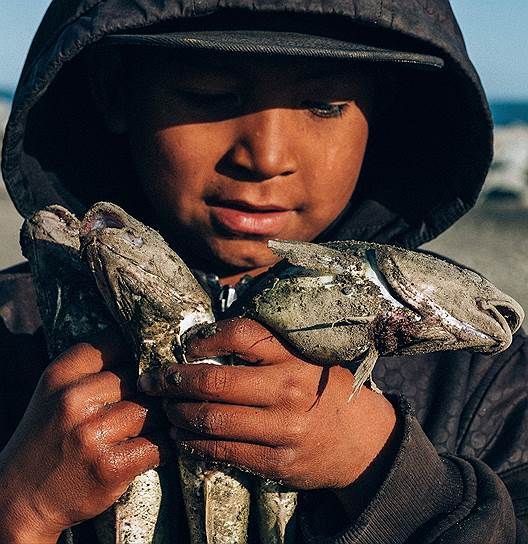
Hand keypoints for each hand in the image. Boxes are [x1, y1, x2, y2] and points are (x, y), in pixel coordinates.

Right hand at [0, 329, 169, 543]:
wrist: (18, 500)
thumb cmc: (47, 438)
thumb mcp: (56, 392)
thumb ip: (94, 369)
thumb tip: (148, 351)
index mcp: (60, 374)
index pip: (117, 343)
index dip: (137, 354)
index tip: (143, 365)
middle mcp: (74, 400)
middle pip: (140, 378)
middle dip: (150, 392)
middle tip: (149, 403)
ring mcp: (92, 434)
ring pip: (152, 410)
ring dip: (159, 420)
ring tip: (151, 427)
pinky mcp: (111, 466)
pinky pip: (159, 444)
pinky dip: (164, 446)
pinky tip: (154, 448)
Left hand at [139, 318, 397, 491]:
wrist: (362, 440)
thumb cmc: (326, 390)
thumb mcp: (307, 358)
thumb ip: (268, 347)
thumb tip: (213, 336)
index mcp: (294, 358)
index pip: (241, 335)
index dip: (206, 337)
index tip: (187, 345)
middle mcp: (286, 391)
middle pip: (215, 382)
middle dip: (175, 381)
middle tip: (155, 381)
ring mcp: (281, 430)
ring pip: (213, 421)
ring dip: (179, 415)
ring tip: (165, 409)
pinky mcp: (275, 463)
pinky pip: (224, 452)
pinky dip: (195, 444)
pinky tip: (183, 437)